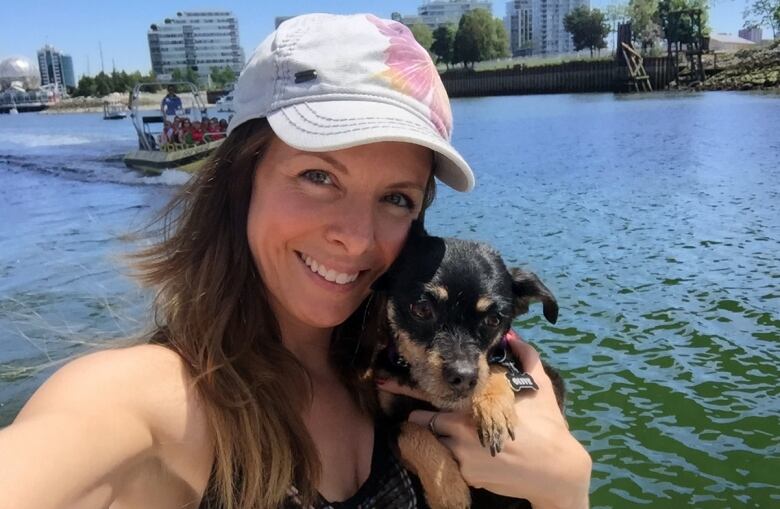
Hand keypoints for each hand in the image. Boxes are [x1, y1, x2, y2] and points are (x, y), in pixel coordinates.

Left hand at [377, 332, 591, 508]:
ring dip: (438, 440)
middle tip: (424, 413)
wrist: (557, 473)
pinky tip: (470, 454)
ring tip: (449, 435)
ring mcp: (463, 459)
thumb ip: (525, 357)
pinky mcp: (469, 478)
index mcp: (473, 409)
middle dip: (423, 419)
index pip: (429, 403)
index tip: (385, 385)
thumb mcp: (539, 387)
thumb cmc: (548, 427)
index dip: (406, 394)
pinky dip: (455, 458)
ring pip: (437, 446)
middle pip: (426, 425)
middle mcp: (462, 434)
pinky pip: (451, 465)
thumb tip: (512, 336)